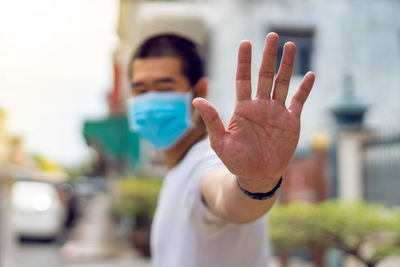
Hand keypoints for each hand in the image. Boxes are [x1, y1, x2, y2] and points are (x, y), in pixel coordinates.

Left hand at [193, 33, 314, 189]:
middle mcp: (260, 106)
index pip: (243, 79)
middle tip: (272, 36)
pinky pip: (299, 101)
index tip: (245, 43)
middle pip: (264, 76)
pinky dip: (304, 89)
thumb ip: (211, 120)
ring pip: (283, 83)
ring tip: (290, 46)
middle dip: (268, 56)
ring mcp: (276, 112)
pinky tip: (309, 74)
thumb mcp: (220, 141)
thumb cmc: (236, 161)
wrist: (257, 177)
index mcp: (243, 108)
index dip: (244, 61)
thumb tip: (196, 98)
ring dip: (286, 65)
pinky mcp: (291, 122)